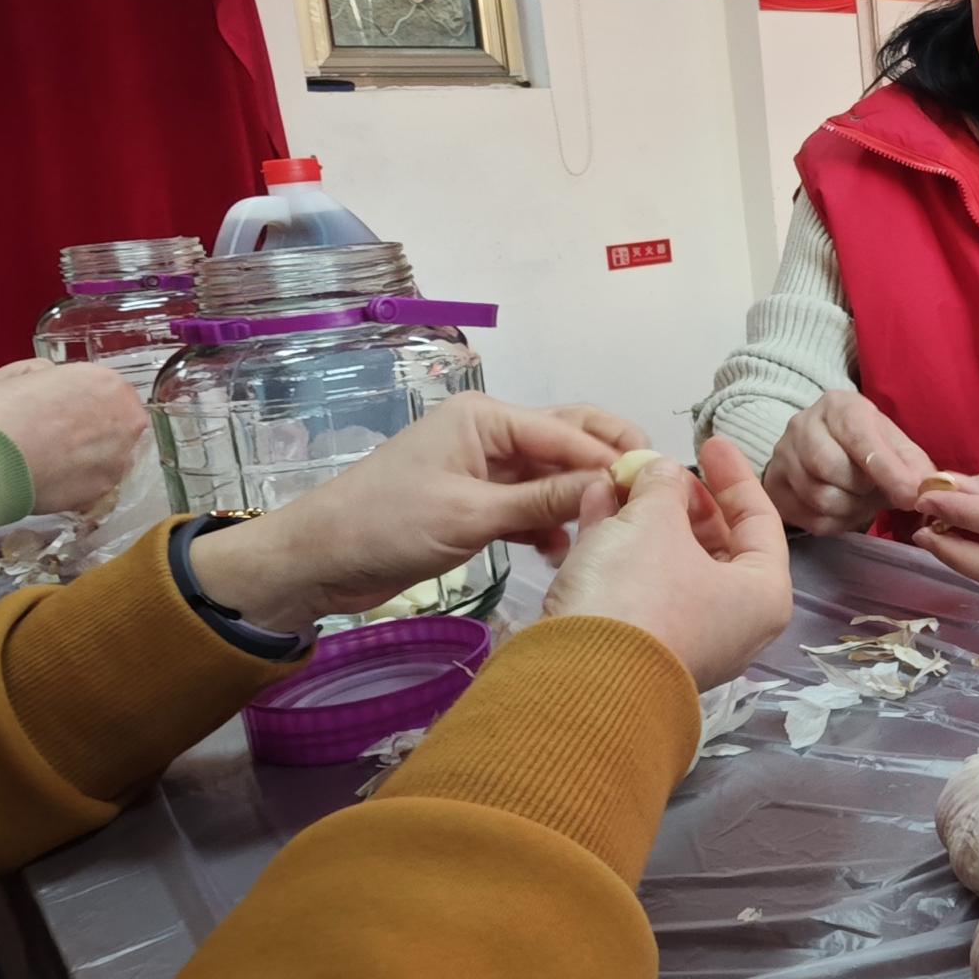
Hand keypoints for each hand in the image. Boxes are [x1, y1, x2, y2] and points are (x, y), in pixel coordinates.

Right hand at [0, 360, 148, 517]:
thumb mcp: (21, 373)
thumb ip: (51, 376)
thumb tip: (55, 385)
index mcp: (105, 382)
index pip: (109, 393)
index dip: (85, 404)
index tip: (64, 413)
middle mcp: (124, 420)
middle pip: (117, 425)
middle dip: (94, 431)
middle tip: (58, 439)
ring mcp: (117, 459)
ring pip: (110, 456)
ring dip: (88, 459)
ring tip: (51, 463)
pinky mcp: (102, 491)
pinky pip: (94, 483)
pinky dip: (76, 483)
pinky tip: (49, 480)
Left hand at [185, 396, 647, 631]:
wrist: (319, 560)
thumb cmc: (387, 525)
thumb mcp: (471, 515)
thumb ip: (544, 501)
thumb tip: (615, 486)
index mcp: (487, 418)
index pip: (569, 431)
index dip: (613, 459)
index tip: (659, 489)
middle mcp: (491, 433)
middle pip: (567, 439)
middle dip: (607, 466)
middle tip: (651, 500)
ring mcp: (484, 469)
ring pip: (552, 476)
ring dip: (580, 501)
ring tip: (612, 534)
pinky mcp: (476, 503)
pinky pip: (531, 504)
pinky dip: (551, 523)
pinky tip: (567, 551)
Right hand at [540, 439, 792, 689]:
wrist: (580, 679)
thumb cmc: (642, 593)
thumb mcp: (655, 521)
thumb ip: (663, 487)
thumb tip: (663, 474)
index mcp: (762, 594)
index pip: (760, 521)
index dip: (734, 475)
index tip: (710, 443)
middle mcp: (732, 622)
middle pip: (715, 543)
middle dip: (682, 499)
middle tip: (658, 468)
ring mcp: (683, 636)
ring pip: (669, 560)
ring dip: (643, 515)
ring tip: (620, 476)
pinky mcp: (637, 643)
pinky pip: (637, 580)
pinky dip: (618, 541)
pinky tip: (594, 502)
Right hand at [762, 391, 937, 534]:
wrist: (816, 449)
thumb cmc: (863, 446)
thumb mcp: (891, 443)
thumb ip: (912, 463)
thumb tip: (928, 487)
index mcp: (838, 406)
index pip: (860, 438)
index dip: (888, 471)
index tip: (910, 496)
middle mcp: (802, 424)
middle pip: (834, 469)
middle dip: (865, 491)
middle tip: (877, 493)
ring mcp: (782, 456)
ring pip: (822, 498)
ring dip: (852, 510)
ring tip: (861, 500)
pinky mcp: (774, 488)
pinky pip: (811, 520)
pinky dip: (836, 523)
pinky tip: (843, 510)